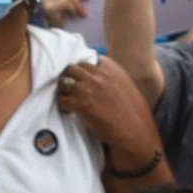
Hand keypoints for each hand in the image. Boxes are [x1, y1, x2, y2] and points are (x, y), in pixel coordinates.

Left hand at [56, 54, 164, 176]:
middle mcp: (97, 78)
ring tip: (67, 99)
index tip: (79, 79)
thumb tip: (99, 77)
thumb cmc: (128, 113)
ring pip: (63, 82)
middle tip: (69, 88)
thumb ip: (111, 79)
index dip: (81, 72)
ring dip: (63, 90)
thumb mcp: (123, 88)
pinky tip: (69, 111)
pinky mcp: (81, 104)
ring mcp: (88, 90)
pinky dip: (63, 105)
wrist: (130, 130)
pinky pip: (62, 99)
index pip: (86, 62)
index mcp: (108, 72)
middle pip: (72, 68)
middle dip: (69, 77)